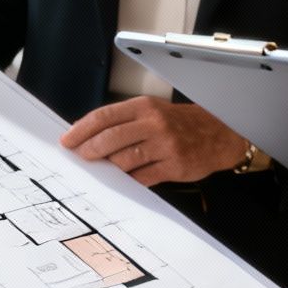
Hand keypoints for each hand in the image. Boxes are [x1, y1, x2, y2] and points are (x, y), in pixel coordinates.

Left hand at [61, 97, 246, 186]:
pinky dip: (129, 180)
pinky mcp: (173, 166)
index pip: (105, 116)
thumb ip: (125, 121)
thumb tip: (90, 136)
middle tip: (80, 158)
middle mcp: (154, 123)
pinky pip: (141, 178)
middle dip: (89, 150)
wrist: (219, 134)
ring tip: (103, 170)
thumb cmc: (181, 123)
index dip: (82, 129)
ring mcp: (164, 146)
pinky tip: (124, 179)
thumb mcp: (154, 111)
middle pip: (110, 138)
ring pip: (124, 160)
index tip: (68, 140)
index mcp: (145, 106)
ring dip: (109, 168)